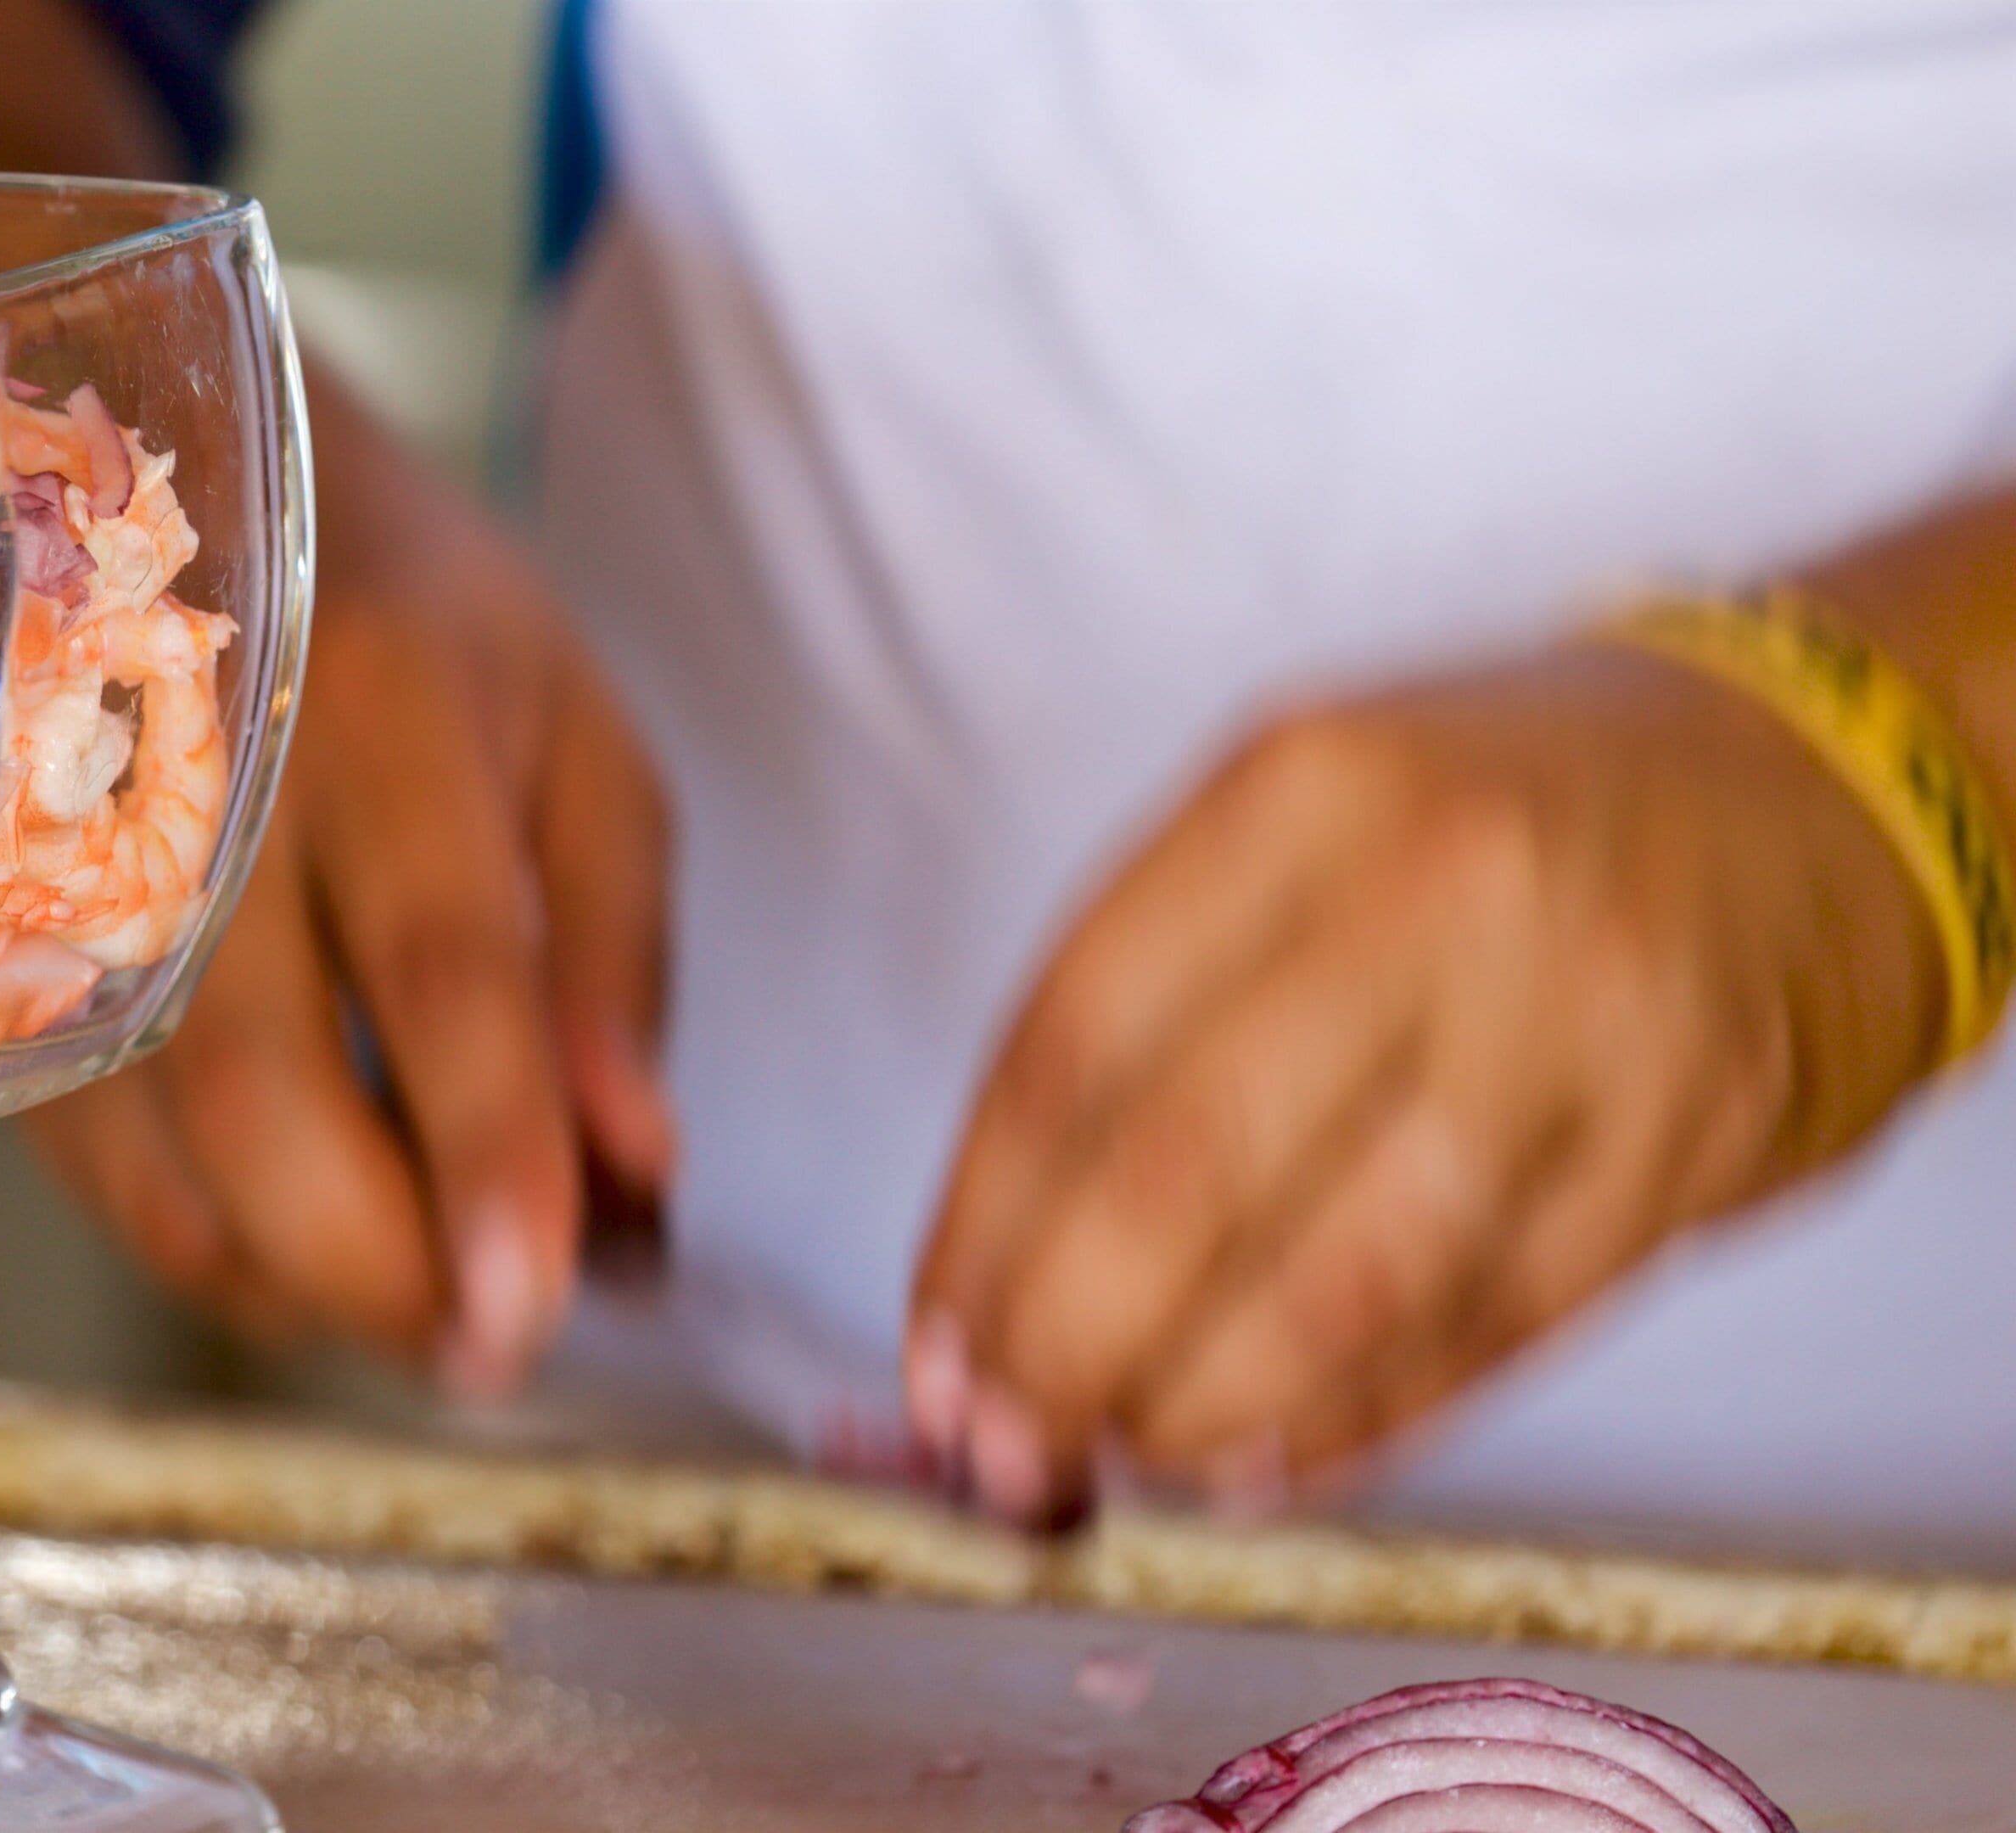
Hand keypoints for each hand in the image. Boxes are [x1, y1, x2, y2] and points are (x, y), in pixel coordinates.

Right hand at [27, 381, 673, 1396]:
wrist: (147, 475)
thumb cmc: (403, 617)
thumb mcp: (570, 731)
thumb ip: (617, 952)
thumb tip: (635, 1171)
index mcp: (380, 702)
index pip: (441, 964)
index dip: (490, 1156)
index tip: (534, 1311)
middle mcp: (199, 791)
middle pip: (263, 1096)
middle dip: (383, 1270)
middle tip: (491, 1350)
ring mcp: (71, 877)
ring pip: (160, 1163)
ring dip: (302, 1290)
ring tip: (419, 1305)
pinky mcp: (2, 960)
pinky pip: (103, 1169)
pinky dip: (214, 1253)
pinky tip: (308, 1248)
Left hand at [909, 643, 1940, 1526]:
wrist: (1826, 787)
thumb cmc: (1503, 822)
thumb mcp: (1310, 820)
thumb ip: (1157, 1002)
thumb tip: (998, 1259)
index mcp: (1303, 788)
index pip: (1077, 1039)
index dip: (984, 1220)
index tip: (936, 1337)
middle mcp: (1440, 892)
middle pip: (1187, 1170)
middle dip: (1065, 1341)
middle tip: (1004, 1440)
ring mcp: (1579, 1023)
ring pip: (1342, 1276)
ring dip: (1202, 1404)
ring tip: (1123, 1458)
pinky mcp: (1693, 1145)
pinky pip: (1490, 1326)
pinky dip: (1358, 1422)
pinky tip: (1263, 1464)